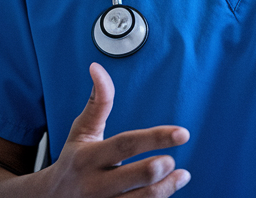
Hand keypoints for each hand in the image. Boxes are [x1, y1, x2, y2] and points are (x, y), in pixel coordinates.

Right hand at [39, 63, 189, 196]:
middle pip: (136, 176)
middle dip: (160, 167)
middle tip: (172, 161)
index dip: (156, 138)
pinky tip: (167, 189)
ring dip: (167, 187)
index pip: (126, 144)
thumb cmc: (72, 161)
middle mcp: (95, 183)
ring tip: (181, 175)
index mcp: (88, 157)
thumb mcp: (81, 131)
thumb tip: (98, 68)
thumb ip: (97, 102)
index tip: (183, 133)